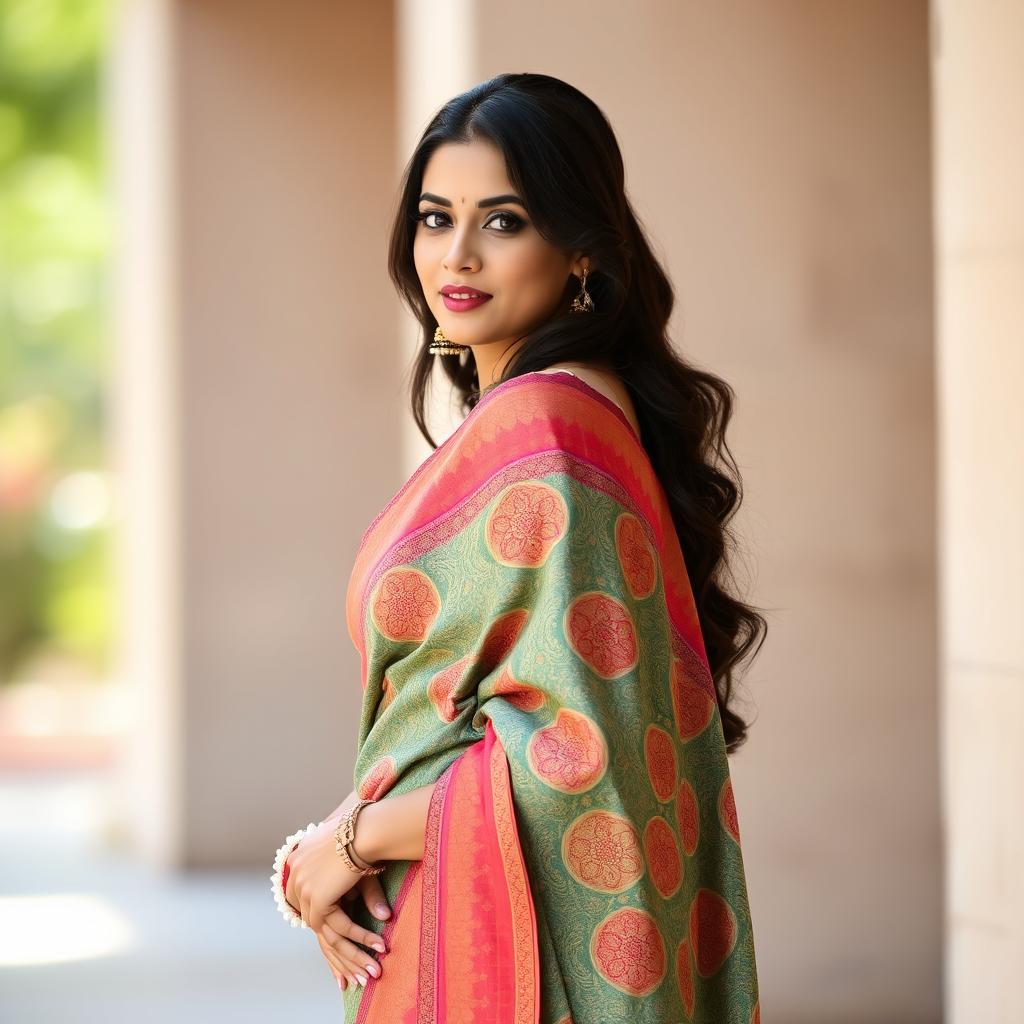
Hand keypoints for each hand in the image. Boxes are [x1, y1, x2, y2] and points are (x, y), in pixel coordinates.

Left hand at [286, 791, 390, 991]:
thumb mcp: (361, 870)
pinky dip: (361, 939)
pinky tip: (380, 945)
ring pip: (329, 934)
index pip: (309, 907)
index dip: (330, 932)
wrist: (367, 826)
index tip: (345, 953)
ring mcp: (303, 891)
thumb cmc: (368, 836)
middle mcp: (294, 879)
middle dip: (341, 955)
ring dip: (354, 954)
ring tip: (374, 969)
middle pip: (318, 927)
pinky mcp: (316, 900)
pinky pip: (339, 929)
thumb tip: (384, 916)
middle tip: (357, 977)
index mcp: (298, 864)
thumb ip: (366, 895)